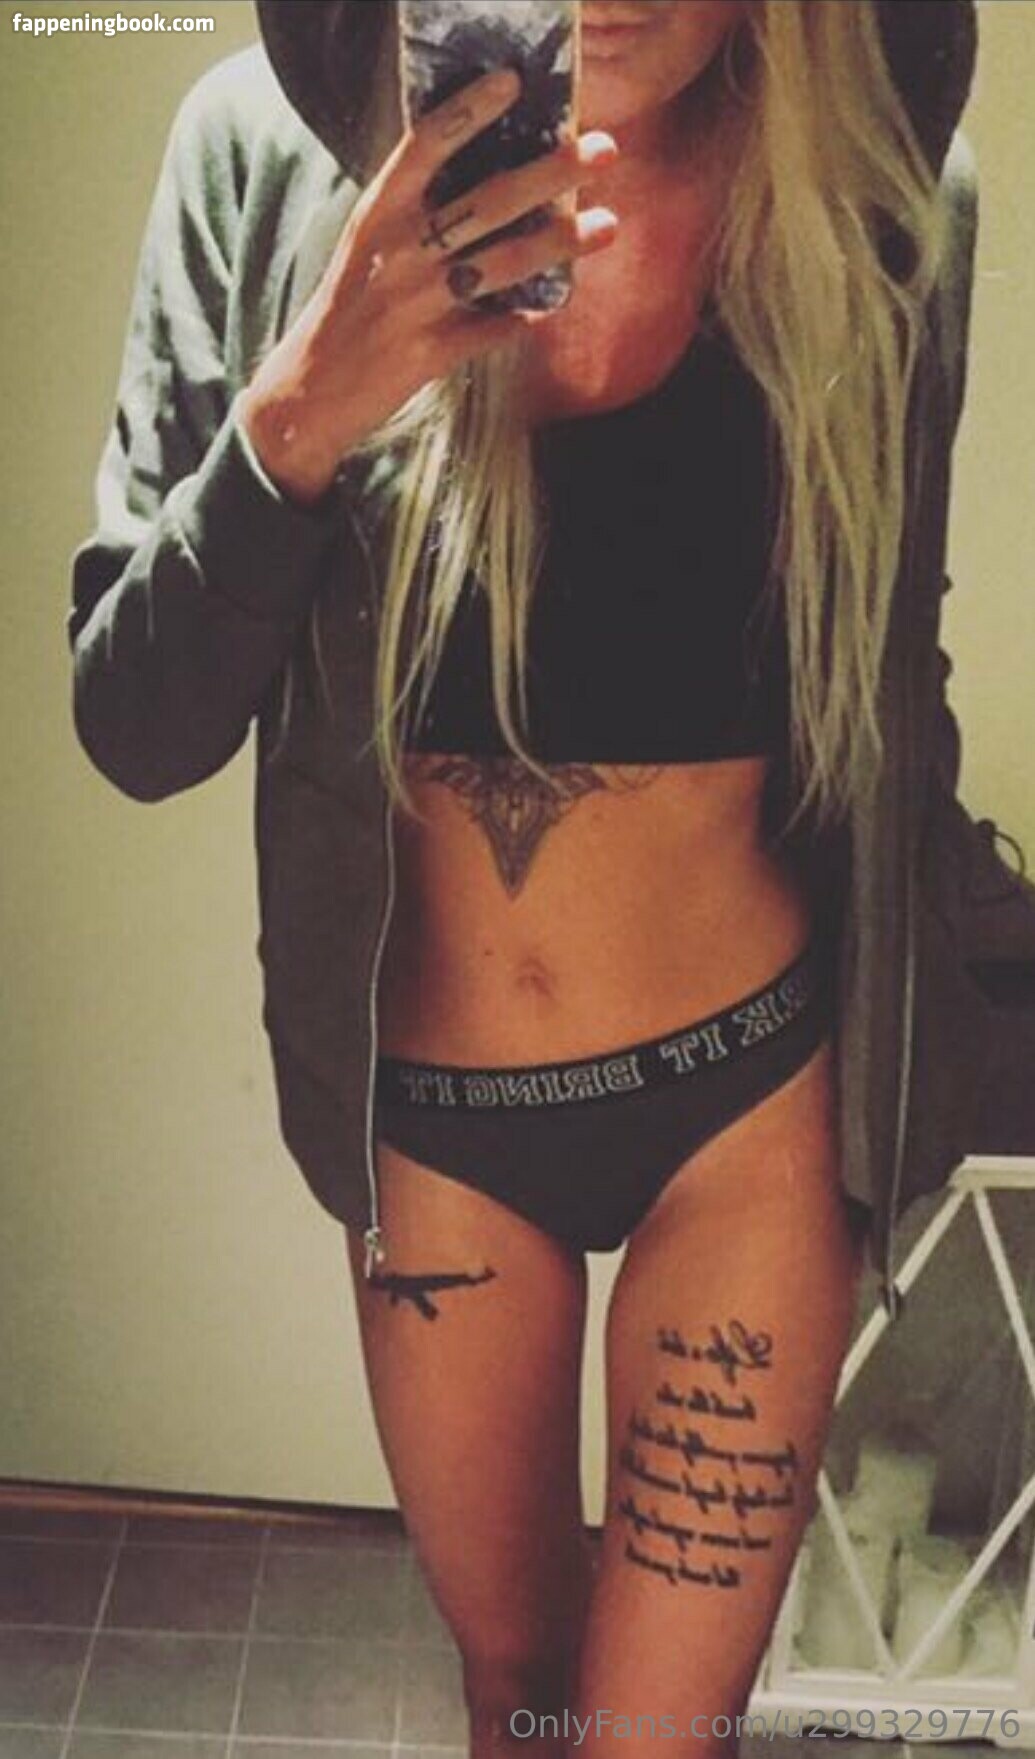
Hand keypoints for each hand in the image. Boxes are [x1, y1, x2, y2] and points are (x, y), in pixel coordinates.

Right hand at [240, 67, 619, 504]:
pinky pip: (492, 331)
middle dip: (550, 173)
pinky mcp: (429, 355)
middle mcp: (399, 252)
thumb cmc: (351, 306)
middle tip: (603, 149)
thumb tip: (491, 176)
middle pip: (486, 201)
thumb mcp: (371, 245)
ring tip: (607, 224)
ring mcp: (415, 305)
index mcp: (380, 214)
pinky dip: (523, 321)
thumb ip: (416, 210)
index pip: (425, 145)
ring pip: (502, 264)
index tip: (513, 81)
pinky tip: (549, 308)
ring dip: (560, 243)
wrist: (311, 389)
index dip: (469, 111)